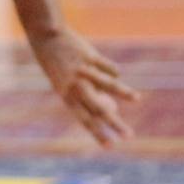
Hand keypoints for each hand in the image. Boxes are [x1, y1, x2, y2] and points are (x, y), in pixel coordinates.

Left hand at [30, 26, 139, 147]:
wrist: (46, 36)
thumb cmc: (57, 64)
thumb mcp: (66, 83)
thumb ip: (87, 96)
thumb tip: (112, 109)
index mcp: (67, 95)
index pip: (84, 119)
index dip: (98, 133)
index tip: (111, 146)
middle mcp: (75, 85)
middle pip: (98, 108)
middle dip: (114, 123)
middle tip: (129, 136)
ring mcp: (83, 71)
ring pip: (108, 85)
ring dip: (124, 93)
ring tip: (138, 99)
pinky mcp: (90, 56)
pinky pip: (108, 68)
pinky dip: (114, 72)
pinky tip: (115, 74)